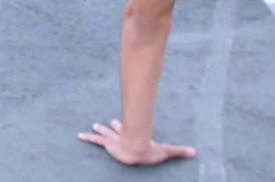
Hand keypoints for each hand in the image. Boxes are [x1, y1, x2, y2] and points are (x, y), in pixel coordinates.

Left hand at [78, 119, 194, 165]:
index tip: (118, 121)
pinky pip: (96, 142)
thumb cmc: (149, 151)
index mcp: (134, 136)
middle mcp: (123, 136)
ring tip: (93, 125)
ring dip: (100, 130)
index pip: (129, 129)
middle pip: (117, 130)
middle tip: (107, 122)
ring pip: (106, 134)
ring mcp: (115, 140)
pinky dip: (88, 138)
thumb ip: (179, 152)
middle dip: (112, 126)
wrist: (137, 151)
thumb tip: (195, 152)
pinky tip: (79, 136)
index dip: (124, 126)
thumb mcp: (165, 152)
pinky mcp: (108, 145)